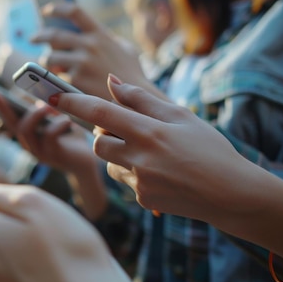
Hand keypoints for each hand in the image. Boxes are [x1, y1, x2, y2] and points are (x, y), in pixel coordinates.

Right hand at [0, 91, 92, 172]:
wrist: (87, 161)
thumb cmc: (72, 137)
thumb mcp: (57, 120)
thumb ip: (48, 110)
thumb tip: (41, 97)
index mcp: (28, 136)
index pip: (10, 119)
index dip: (0, 106)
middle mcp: (29, 145)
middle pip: (14, 125)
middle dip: (10, 108)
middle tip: (18, 93)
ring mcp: (39, 152)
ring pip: (26, 130)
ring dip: (36, 114)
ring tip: (47, 105)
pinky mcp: (53, 155)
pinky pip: (49, 137)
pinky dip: (58, 124)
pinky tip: (67, 120)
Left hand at [31, 2, 161, 100]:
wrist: (135, 101)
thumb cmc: (131, 75)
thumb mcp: (125, 49)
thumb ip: (107, 39)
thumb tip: (86, 34)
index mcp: (100, 35)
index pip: (74, 12)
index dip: (56, 9)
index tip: (45, 11)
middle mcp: (89, 46)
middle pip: (54, 35)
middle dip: (39, 35)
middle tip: (33, 38)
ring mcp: (81, 63)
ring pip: (50, 58)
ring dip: (44, 61)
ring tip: (45, 64)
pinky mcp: (75, 81)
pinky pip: (55, 77)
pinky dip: (51, 79)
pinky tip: (51, 82)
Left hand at [53, 75, 247, 218]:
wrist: (231, 194)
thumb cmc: (209, 149)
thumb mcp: (181, 116)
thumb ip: (142, 99)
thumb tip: (112, 82)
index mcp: (150, 131)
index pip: (101, 113)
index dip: (73, 103)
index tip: (52, 94)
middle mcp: (140, 157)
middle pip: (98, 141)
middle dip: (105, 134)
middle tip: (129, 129)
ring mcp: (139, 181)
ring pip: (109, 161)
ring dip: (119, 153)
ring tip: (150, 152)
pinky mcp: (142, 199)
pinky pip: (124, 179)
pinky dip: (132, 172)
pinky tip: (158, 172)